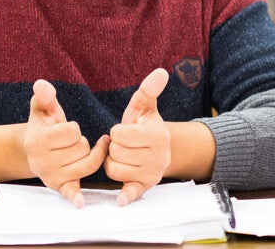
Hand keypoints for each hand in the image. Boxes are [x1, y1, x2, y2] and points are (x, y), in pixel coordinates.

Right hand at [24, 79, 107, 207]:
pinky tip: (79, 204)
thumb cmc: (43, 126)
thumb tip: (42, 85)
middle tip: (68, 143)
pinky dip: (75, 198)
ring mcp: (51, 176)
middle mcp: (42, 162)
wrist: (34, 150)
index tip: (63, 130)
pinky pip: (70, 193)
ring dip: (87, 155)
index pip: (72, 131)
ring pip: (87, 164)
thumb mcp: (42, 109)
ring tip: (76, 151)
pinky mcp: (59, 187)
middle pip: (82, 148)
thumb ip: (44, 97)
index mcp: (37, 141)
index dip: (73, 128)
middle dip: (80, 142)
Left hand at [106, 68, 170, 206]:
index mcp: (157, 135)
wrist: (158, 149)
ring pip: (114, 170)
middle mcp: (158, 156)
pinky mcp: (145, 187)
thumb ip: (148, 90)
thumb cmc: (145, 126)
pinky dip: (126, 197)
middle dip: (115, 149)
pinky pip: (132, 192)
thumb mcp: (144, 107)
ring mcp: (152, 173)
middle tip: (126, 146)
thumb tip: (161, 72)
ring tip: (125, 157)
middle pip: (115, 153)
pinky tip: (120, 201)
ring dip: (114, 163)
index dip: (117, 132)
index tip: (126, 132)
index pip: (118, 135)